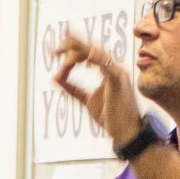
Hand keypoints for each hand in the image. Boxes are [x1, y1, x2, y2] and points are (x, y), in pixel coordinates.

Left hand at [49, 34, 144, 149]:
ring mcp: (117, 73)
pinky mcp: (118, 81)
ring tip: (62, 56)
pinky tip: (84, 55)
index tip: (55, 52)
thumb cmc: (110, 118)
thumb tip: (55, 78)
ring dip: (76, 54)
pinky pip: (106, 65)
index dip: (73, 48)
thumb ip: (72, 88)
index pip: (89, 52)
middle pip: (92, 48)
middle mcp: (113, 68)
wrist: (125, 133)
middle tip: (54, 51)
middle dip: (71, 45)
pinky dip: (95, 58)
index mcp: (108, 71)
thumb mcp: (86, 100)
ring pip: (96, 53)